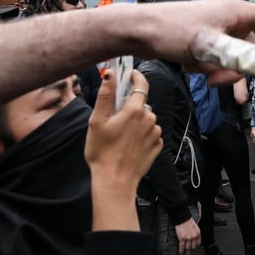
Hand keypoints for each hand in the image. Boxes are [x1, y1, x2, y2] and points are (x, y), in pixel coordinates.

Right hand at [85, 69, 162, 188]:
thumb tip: (110, 73)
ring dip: (136, 121)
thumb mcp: (97, 120)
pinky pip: (150, 133)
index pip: (141, 85)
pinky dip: (141, 134)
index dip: (136, 77)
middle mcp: (150, 119)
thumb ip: (106, 94)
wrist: (115, 181)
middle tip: (114, 118)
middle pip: (141, 104)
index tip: (131, 74)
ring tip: (120, 135)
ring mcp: (155, 133)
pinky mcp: (158, 145)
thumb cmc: (102, 151)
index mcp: (135, 110)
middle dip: (130, 106)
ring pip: (146, 119)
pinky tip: (129, 144)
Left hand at [160, 0, 254, 83]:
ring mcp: (219, 29)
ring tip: (206, 80)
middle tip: (218, 80)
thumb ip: (240, 56)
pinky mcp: (207, 39)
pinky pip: (222, 59)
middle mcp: (232, 18)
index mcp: (238, 13)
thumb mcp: (208, 46)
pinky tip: (195, 70)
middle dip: (241, 69)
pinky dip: (212, 69)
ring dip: (225, 73)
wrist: (139, 31)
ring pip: (237, 58)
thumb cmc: (171, 31)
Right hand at [174, 217, 200, 254]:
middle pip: (193, 246)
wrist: (182, 218)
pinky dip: (181, 251)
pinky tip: (181, 253)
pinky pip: (182, 247)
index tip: (194, 245)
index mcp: (198, 233)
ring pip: (188, 248)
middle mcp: (194, 236)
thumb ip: (196, 233)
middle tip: (189, 247)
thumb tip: (195, 239)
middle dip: (191, 247)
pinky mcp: (182, 238)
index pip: (198, 243)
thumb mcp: (196, 227)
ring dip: (186, 248)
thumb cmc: (188, 221)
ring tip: (185, 248)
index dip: (196, 245)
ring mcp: (188, 238)